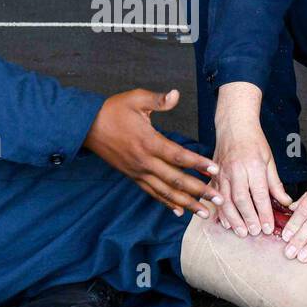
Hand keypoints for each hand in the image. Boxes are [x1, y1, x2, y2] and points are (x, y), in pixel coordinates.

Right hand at [85, 89, 221, 218]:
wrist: (87, 127)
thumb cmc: (113, 110)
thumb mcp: (135, 98)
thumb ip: (157, 99)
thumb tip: (176, 94)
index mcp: (148, 142)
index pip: (178, 156)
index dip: (197, 164)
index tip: (215, 170)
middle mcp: (144, 161)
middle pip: (176, 180)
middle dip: (199, 191)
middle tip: (219, 198)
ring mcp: (138, 172)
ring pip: (166, 192)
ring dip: (186, 203)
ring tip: (204, 212)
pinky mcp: (133, 177)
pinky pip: (152, 193)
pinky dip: (166, 203)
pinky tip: (179, 212)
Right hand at [212, 86, 290, 236]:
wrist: (234, 125)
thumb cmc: (254, 141)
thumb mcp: (269, 160)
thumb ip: (275, 184)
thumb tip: (286, 203)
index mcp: (254, 166)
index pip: (260, 194)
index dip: (264, 213)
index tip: (268, 227)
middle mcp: (237, 170)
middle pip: (241, 199)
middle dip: (248, 218)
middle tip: (255, 233)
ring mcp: (222, 173)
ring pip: (225, 200)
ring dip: (233, 218)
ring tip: (241, 232)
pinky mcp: (214, 175)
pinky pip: (215, 196)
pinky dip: (219, 210)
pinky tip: (225, 222)